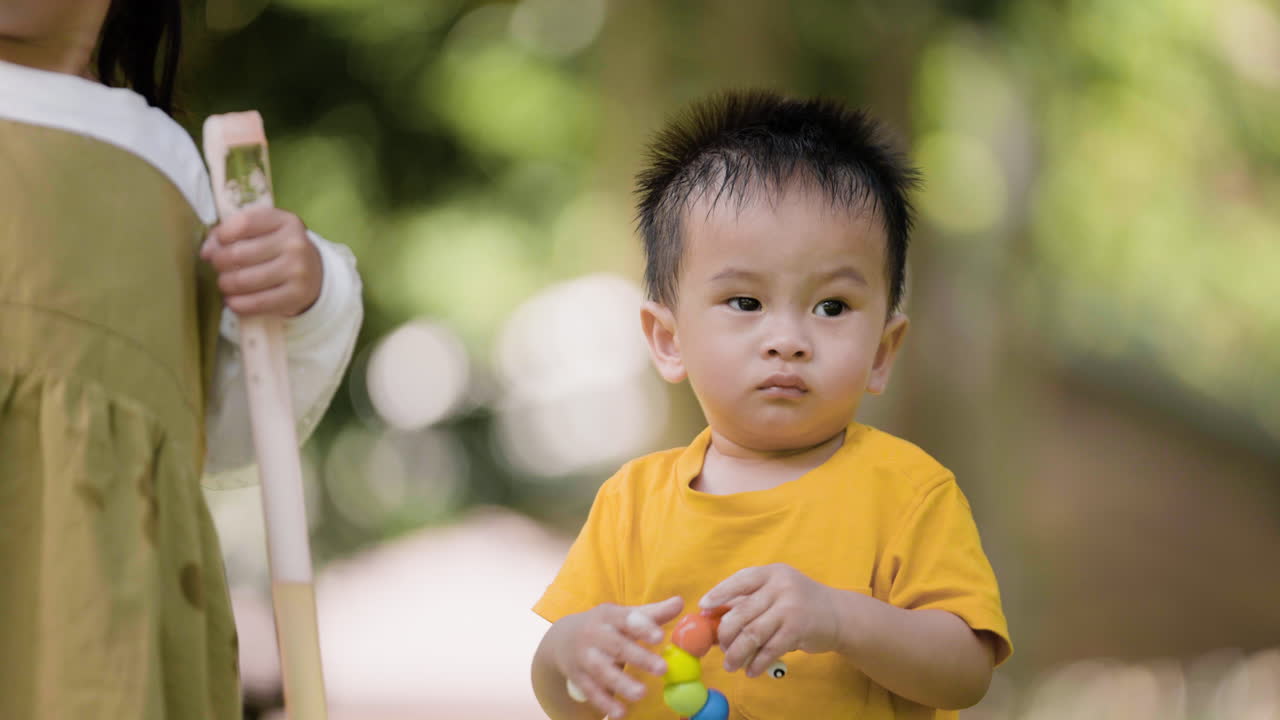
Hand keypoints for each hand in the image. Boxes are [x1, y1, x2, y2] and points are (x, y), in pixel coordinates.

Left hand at [201, 207, 321, 316]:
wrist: (314, 273)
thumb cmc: (279, 248)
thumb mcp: (263, 231)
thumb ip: (231, 232)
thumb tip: (206, 252)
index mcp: (285, 221)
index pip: (244, 223)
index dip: (222, 234)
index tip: (219, 243)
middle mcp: (294, 244)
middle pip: (239, 254)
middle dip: (219, 263)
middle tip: (219, 267)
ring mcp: (297, 271)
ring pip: (243, 281)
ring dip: (226, 285)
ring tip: (225, 284)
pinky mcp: (296, 296)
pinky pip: (256, 303)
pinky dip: (237, 304)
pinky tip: (234, 301)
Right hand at [555, 596, 682, 717]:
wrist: (563, 639)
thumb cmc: (606, 626)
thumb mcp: (624, 615)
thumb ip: (653, 613)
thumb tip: (680, 602)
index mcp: (609, 616)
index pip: (626, 619)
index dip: (643, 627)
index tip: (660, 636)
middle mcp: (595, 634)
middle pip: (617, 646)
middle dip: (639, 657)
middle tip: (662, 669)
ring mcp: (585, 657)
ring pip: (602, 671)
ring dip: (621, 683)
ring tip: (641, 693)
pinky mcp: (578, 677)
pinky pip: (592, 691)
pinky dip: (604, 703)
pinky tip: (620, 713)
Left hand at [700, 564, 841, 676]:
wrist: (840, 615)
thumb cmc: (800, 604)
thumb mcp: (777, 591)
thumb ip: (750, 599)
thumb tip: (714, 615)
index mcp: (771, 573)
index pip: (739, 581)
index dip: (718, 594)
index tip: (703, 608)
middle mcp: (780, 586)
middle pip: (741, 611)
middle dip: (725, 633)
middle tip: (721, 648)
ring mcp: (790, 607)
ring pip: (752, 633)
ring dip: (737, 652)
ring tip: (730, 664)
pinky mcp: (798, 629)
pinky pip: (769, 649)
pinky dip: (757, 662)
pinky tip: (751, 670)